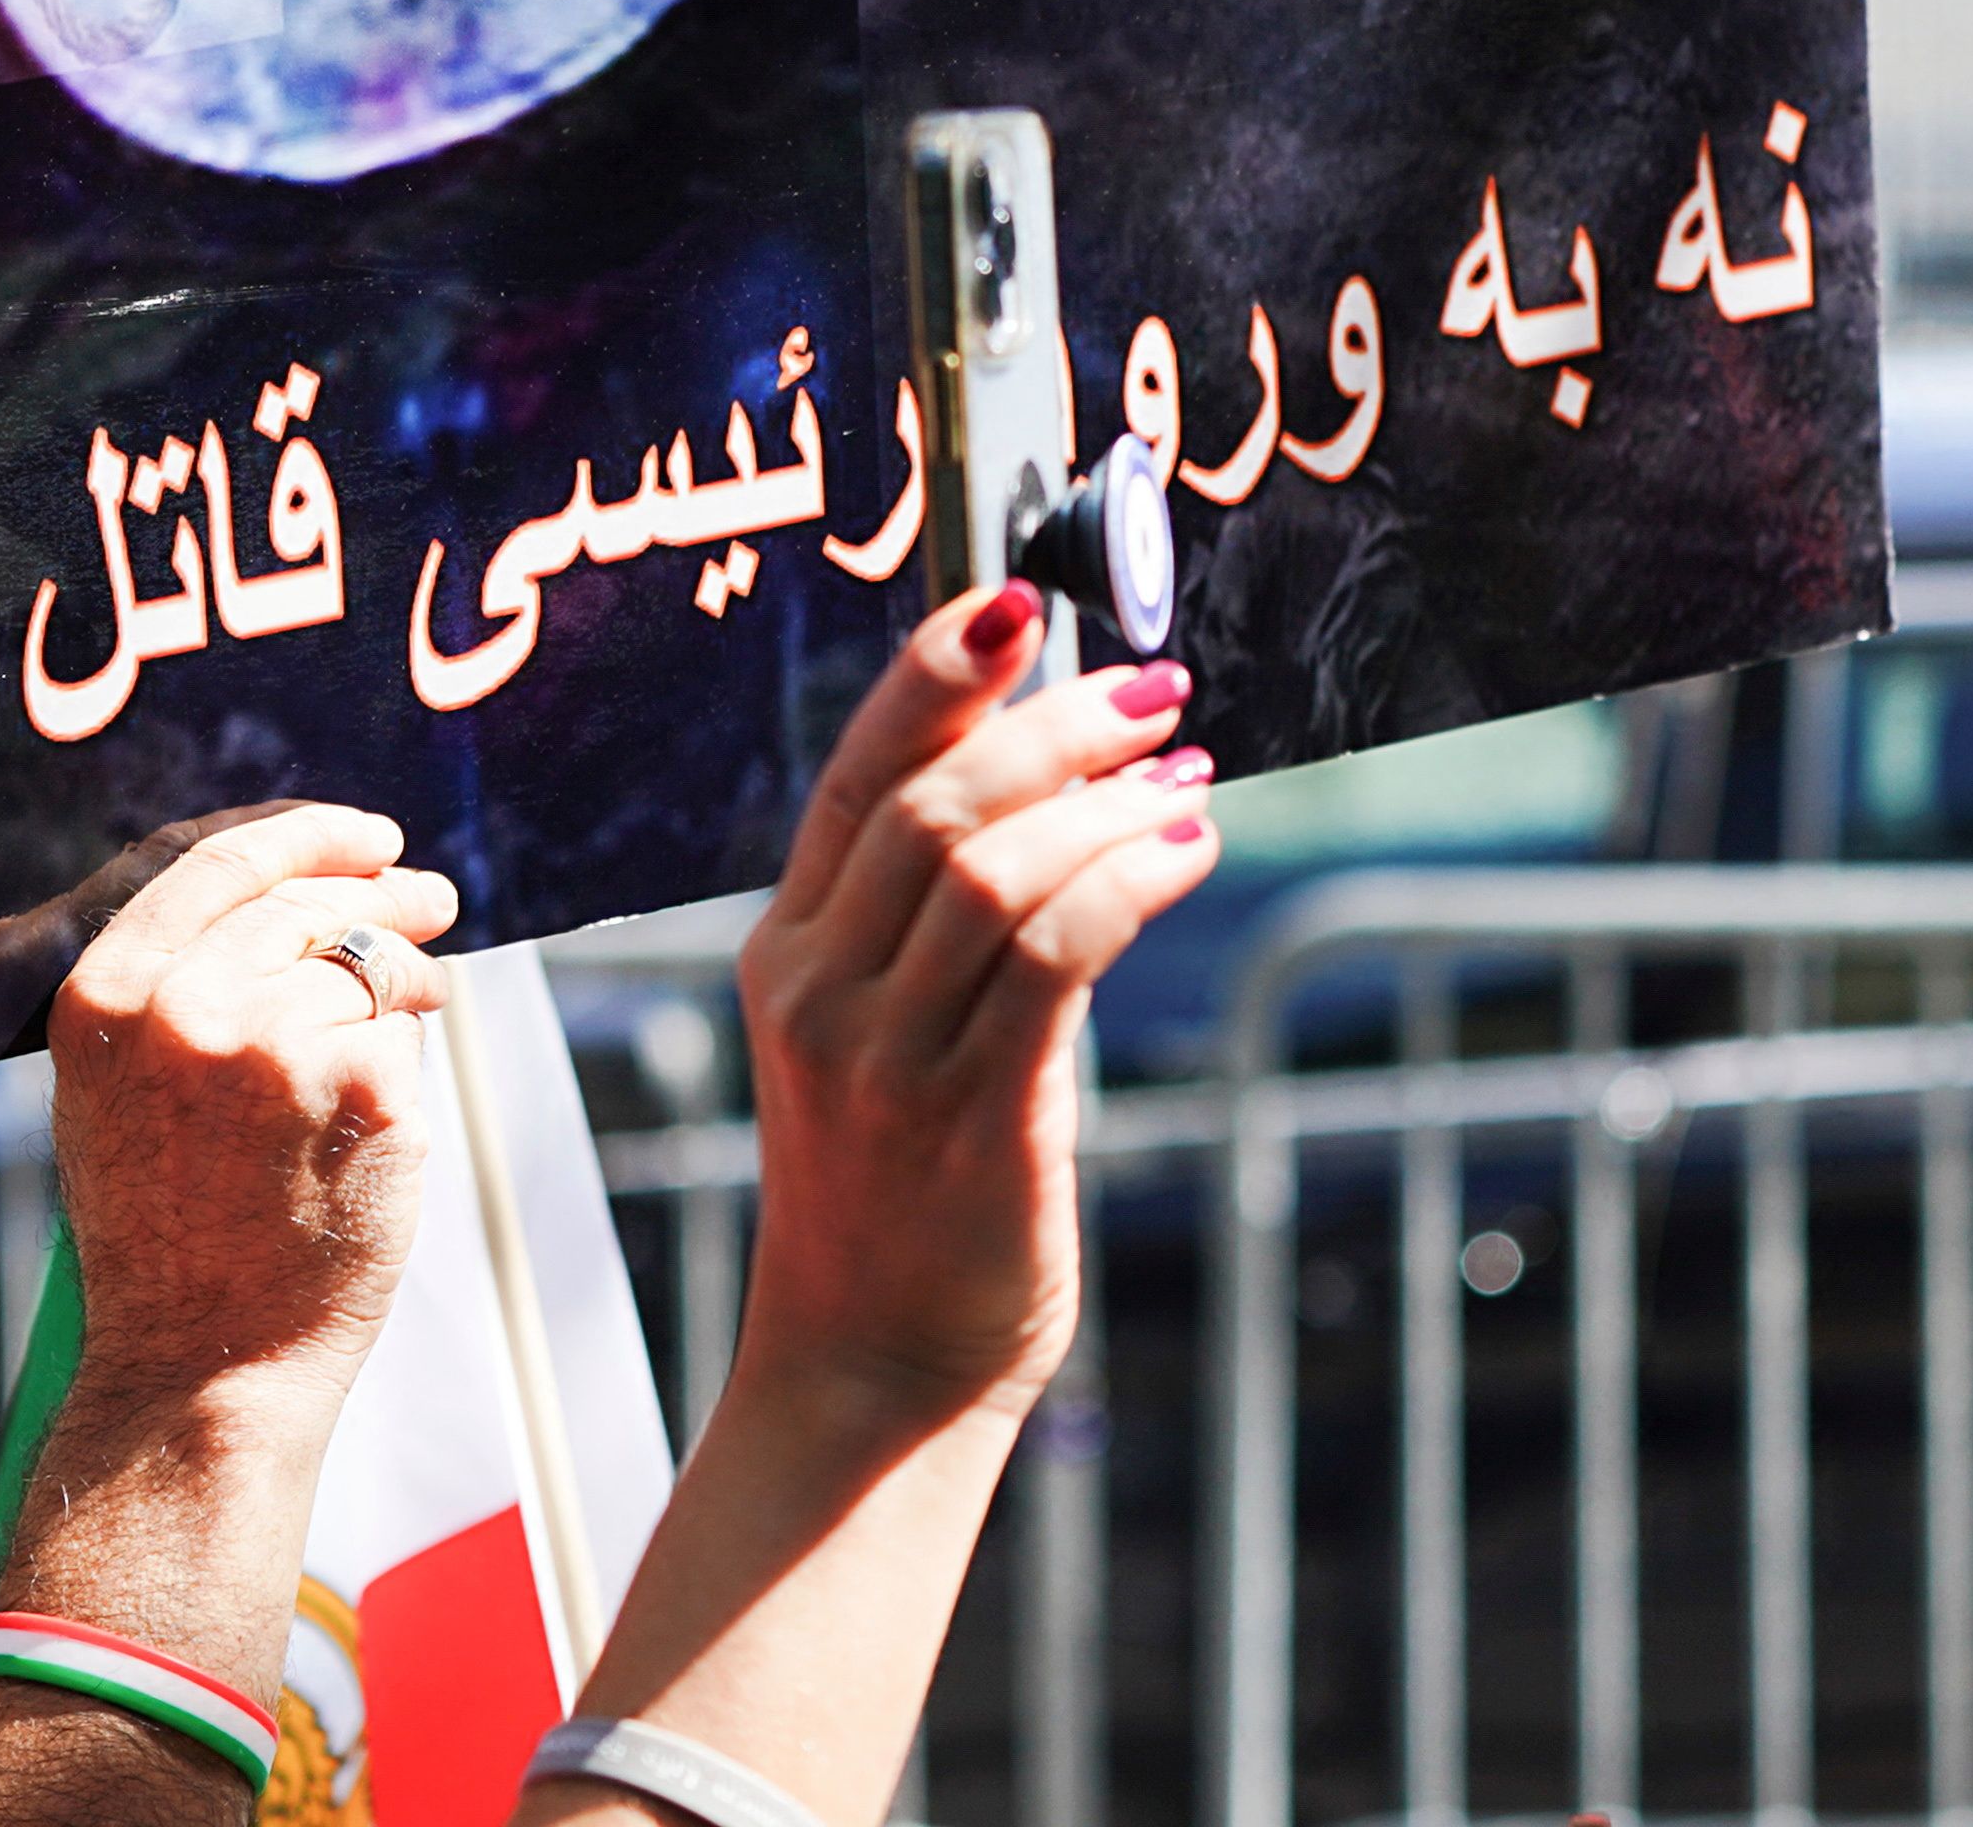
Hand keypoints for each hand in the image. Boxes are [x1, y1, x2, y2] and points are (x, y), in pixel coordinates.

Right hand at [38, 800, 457, 1433]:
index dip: (306, 837)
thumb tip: (297, 911)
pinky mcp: (361, 1087)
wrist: (200, 1369)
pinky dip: (406, 1071)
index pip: (217, 865)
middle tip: (432, 900)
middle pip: (309, 906)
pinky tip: (379, 1126)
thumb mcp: (116, 1097)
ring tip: (416, 1019)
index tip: (365, 839)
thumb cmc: (166, 1247)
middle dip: (385, 897)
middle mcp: (182, 1006)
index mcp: (107, 997)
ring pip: (367, 974)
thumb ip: (178, 993)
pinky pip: (405, 1040)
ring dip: (405, 991)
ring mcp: (275, 1045)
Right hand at [727, 578, 1215, 1427]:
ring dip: (1106, 800)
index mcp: (785, 953)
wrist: (870, 1371)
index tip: (1017, 600)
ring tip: (1187, 774)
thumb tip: (1067, 790)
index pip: (854, 776)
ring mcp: (883, 1056)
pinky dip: (1129, 877)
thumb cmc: (900, 1198)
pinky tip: (1186, 848)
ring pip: (993, 868)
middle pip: (932, 804)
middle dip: (1051, 724)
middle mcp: (817, 990)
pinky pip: (1055, 954)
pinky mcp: (969, 1116)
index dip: (934, 676)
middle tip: (1152, 690)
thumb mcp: (885, 1040)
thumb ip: (942, 926)